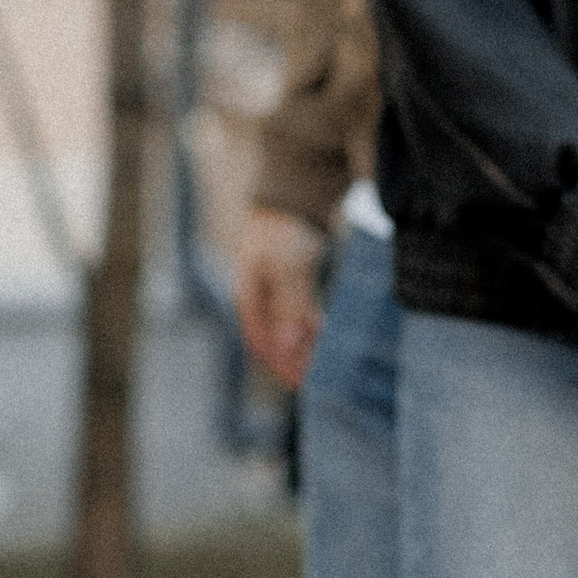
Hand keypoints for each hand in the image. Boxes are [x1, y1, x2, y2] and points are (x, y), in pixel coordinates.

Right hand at [232, 206, 326, 389]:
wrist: (295, 195)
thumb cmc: (285, 228)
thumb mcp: (288, 268)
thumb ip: (289, 307)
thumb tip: (288, 345)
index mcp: (250, 294)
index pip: (260, 339)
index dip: (278, 363)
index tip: (299, 383)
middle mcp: (261, 295)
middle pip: (275, 337)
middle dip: (294, 360)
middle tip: (316, 381)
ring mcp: (278, 288)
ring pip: (291, 327)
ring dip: (306, 347)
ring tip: (324, 366)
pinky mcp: (296, 281)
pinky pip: (302, 312)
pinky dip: (313, 327)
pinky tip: (328, 338)